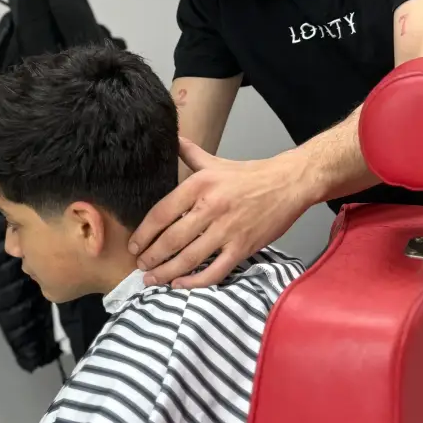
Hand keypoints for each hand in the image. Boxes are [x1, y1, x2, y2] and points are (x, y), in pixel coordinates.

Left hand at [129, 138, 310, 288]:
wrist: (288, 183)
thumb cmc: (250, 174)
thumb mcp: (215, 161)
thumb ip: (190, 153)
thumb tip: (171, 139)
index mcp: (200, 185)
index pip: (162, 213)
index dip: (144, 233)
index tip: (134, 245)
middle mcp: (210, 207)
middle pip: (171, 239)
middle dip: (151, 257)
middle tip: (140, 267)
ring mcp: (227, 230)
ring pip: (189, 258)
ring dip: (166, 272)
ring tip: (153, 279)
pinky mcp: (243, 247)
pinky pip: (215, 271)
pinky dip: (195, 282)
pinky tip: (181, 284)